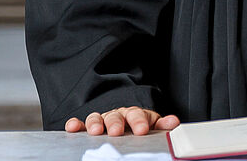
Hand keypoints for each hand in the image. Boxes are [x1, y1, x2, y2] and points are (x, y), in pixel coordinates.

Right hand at [64, 106, 180, 135]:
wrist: (127, 126)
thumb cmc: (139, 128)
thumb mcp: (152, 127)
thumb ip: (161, 126)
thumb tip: (173, 122)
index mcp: (135, 114)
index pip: (137, 114)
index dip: (139, 121)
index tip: (141, 130)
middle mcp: (118, 115)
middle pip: (116, 115)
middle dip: (116, 123)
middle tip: (117, 131)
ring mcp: (103, 120)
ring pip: (97, 117)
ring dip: (95, 123)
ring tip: (95, 131)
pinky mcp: (89, 126)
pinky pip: (81, 124)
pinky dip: (76, 124)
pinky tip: (72, 127)